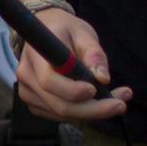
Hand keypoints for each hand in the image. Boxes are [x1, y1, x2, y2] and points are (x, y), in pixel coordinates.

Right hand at [14, 6, 130, 123]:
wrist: (45, 30)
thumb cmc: (64, 30)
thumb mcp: (82, 33)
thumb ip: (93, 54)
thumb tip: (103, 78)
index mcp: (35, 55)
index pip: (49, 81)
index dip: (73, 91)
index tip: (97, 89)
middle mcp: (26, 76)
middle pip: (59, 105)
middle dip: (93, 110)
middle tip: (120, 105)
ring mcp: (27, 92)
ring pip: (62, 114)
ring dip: (93, 112)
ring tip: (118, 100)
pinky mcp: (35, 103)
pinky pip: (60, 115)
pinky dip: (82, 113)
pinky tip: (98, 103)